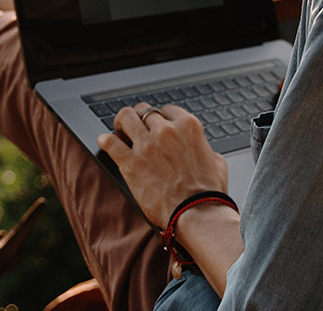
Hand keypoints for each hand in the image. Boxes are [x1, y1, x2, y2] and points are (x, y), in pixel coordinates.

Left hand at [96, 102, 229, 225]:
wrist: (197, 213)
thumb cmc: (208, 193)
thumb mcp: (216, 162)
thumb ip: (204, 148)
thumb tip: (199, 148)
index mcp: (188, 126)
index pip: (166, 110)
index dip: (160, 118)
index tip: (156, 126)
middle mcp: (166, 130)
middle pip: (144, 110)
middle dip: (139, 118)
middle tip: (136, 128)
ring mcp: (146, 144)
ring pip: (125, 117)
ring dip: (121, 123)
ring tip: (120, 131)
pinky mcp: (130, 162)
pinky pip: (109, 142)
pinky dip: (105, 140)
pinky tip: (106, 142)